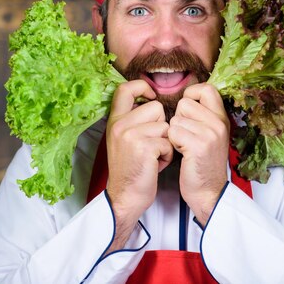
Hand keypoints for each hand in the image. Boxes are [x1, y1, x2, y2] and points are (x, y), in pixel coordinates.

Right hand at [105, 80, 172, 249]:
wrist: (125, 197)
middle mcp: (120, 125)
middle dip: (162, 125)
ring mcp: (130, 135)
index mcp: (115, 120)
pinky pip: (168, 141)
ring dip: (166, 142)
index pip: (125, 88)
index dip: (142, 86)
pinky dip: (167, 155)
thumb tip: (152, 100)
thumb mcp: (123, 139)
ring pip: (165, 125)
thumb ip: (133, 119)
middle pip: (156, 107)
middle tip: (151, 145)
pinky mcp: (143, 147)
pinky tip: (156, 165)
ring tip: (154, 156)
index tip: (152, 95)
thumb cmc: (132, 168)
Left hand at [168, 83, 228, 224]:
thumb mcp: (211, 135)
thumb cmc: (203, 163)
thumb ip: (203, 116)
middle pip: (185, 103)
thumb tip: (186, 97)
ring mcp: (210, 134)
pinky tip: (181, 153)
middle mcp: (219, 123)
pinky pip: (173, 132)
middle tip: (186, 136)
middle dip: (179, 118)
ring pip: (176, 119)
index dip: (191, 94)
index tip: (186, 111)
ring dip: (174, 132)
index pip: (206, 88)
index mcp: (222, 118)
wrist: (209, 192)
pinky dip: (172, 143)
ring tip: (184, 146)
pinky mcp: (199, 146)